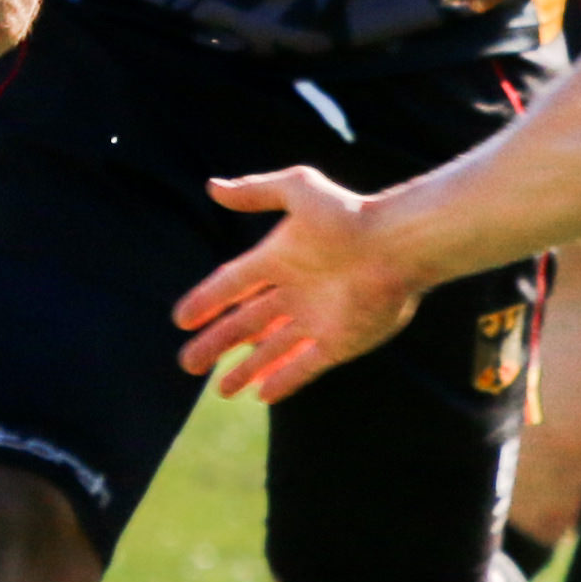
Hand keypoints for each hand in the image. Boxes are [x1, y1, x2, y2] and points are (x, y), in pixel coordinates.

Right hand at [174, 168, 425, 402]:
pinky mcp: (340, 342)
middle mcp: (295, 292)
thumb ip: (256, 191)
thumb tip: (213, 187)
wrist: (398, 245)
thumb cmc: (349, 215)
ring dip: (247, 369)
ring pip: (272, 351)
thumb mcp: (298, 189)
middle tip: (188, 364)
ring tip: (222, 391)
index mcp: (280, 258)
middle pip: (246, 324)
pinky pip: (304, 367)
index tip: (181, 319)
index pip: (232, 285)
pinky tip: (262, 394)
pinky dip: (284, 380)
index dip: (206, 301)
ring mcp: (317, 320)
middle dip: (217, 344)